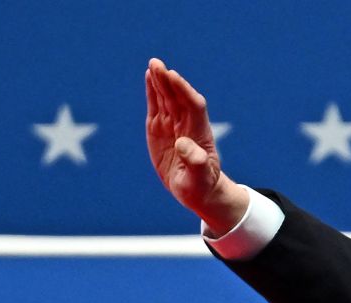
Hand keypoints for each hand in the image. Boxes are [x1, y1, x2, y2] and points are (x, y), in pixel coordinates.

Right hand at [145, 58, 247, 233]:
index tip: (173, 77)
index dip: (184, 91)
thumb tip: (183, 143)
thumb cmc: (201, 185)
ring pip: (167, 99)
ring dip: (160, 81)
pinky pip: (157, 106)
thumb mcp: (199, 178)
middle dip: (169, 81)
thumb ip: (195, 161)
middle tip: (157, 64)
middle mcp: (187, 126)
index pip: (193, 106)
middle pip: (178, 98)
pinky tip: (149, 76)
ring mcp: (173, 126)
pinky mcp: (160, 129)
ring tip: (153, 64)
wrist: (196, 190)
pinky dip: (153, 92)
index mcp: (199, 134)